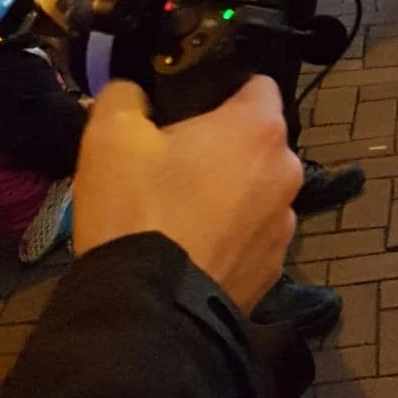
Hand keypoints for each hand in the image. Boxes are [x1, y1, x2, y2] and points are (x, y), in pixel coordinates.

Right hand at [72, 76, 301, 313]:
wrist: (147, 312)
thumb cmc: (137, 211)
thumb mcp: (111, 135)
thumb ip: (126, 96)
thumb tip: (134, 93)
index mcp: (259, 128)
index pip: (256, 85)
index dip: (221, 91)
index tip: (188, 110)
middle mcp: (286, 171)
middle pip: (257, 141)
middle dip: (222, 145)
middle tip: (171, 162)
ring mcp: (285, 225)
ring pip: (256, 191)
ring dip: (228, 193)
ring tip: (177, 212)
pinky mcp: (273, 269)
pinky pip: (251, 236)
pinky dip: (228, 236)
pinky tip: (190, 249)